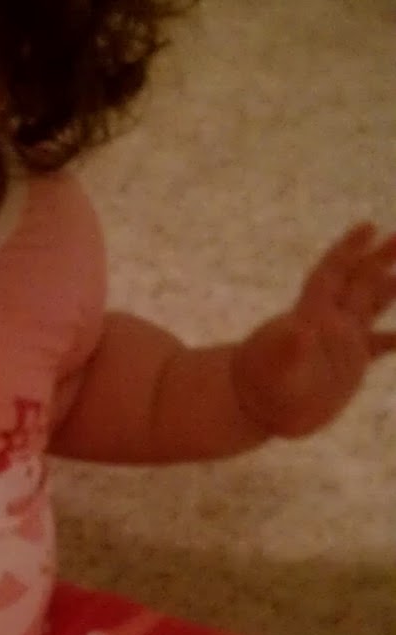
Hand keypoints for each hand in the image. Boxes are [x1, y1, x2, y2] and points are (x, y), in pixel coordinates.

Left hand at [231, 224, 395, 437]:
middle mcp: (329, 323)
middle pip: (357, 282)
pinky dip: (390, 341)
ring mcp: (339, 344)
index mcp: (312, 315)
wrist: (253, 408)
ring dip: (387, 289)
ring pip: (368, 307)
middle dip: (378, 258)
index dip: (348, 249)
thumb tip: (300, 331)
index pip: (333, 274)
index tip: (369, 226)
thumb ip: (288, 349)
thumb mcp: (274, 367)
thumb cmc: (261, 385)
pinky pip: (374, 348)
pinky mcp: (346, 368)